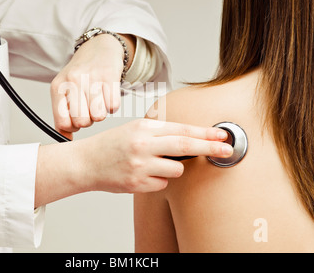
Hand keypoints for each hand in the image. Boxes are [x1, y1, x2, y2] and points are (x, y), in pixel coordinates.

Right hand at [34, 119, 232, 206]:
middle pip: (184, 147)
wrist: (86, 163)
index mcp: (143, 128)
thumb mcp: (135, 129)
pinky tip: (142, 174)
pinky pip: (162, 184)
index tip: (222, 136)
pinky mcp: (137, 184)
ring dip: (173, 168)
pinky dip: (158, 180)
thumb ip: (160, 132)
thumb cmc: (112, 145)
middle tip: (227, 150)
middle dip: (209, 148)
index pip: (180, 129)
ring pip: (176, 170)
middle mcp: (142, 145)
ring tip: (153, 163)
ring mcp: (140, 166)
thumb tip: (191, 139)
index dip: (204, 133)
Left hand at [50, 34, 134, 139]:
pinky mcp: (110, 77)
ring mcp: (92, 78)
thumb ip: (62, 116)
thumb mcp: (64, 91)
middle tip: (88, 110)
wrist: (99, 48)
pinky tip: (107, 95)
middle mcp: (73, 81)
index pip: (63, 123)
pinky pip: (113, 107)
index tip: (75, 122)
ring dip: (100, 114)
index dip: (72, 128)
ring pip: (99, 116)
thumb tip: (66, 139)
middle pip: (82, 122)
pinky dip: (112, 106)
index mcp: (58, 87)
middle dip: (88, 121)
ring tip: (97, 102)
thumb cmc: (81, 74)